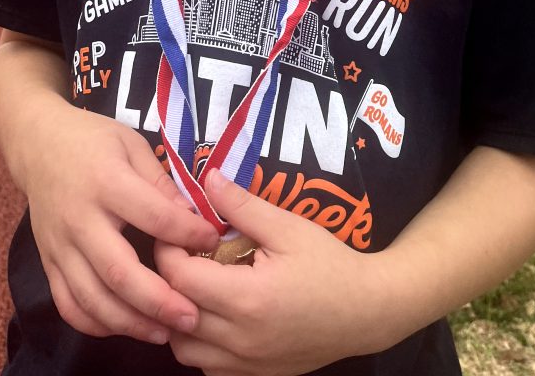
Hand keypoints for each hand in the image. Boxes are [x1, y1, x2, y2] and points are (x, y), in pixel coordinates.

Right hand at [23, 105, 219, 342]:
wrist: (38, 143)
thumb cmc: (93, 140)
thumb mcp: (132, 144)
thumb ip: (160, 183)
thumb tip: (193, 217)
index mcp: (106, 182)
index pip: (154, 217)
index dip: (188, 233)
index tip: (213, 241)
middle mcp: (80, 219)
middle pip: (119, 273)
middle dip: (159, 302)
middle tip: (192, 317)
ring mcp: (59, 245)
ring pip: (92, 299)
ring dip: (130, 323)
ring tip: (164, 332)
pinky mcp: (47, 262)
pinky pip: (68, 305)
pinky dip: (95, 324)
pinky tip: (124, 326)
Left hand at [155, 169, 386, 375]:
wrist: (367, 312)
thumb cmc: (329, 264)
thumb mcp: (288, 227)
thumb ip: (243, 205)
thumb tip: (208, 178)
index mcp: (247, 299)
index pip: (179, 278)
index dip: (168, 249)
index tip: (175, 229)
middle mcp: (240, 340)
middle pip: (173, 315)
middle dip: (167, 280)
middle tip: (180, 252)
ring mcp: (246, 365)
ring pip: (184, 349)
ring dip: (178, 317)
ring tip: (195, 284)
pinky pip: (206, 366)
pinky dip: (198, 342)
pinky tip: (213, 315)